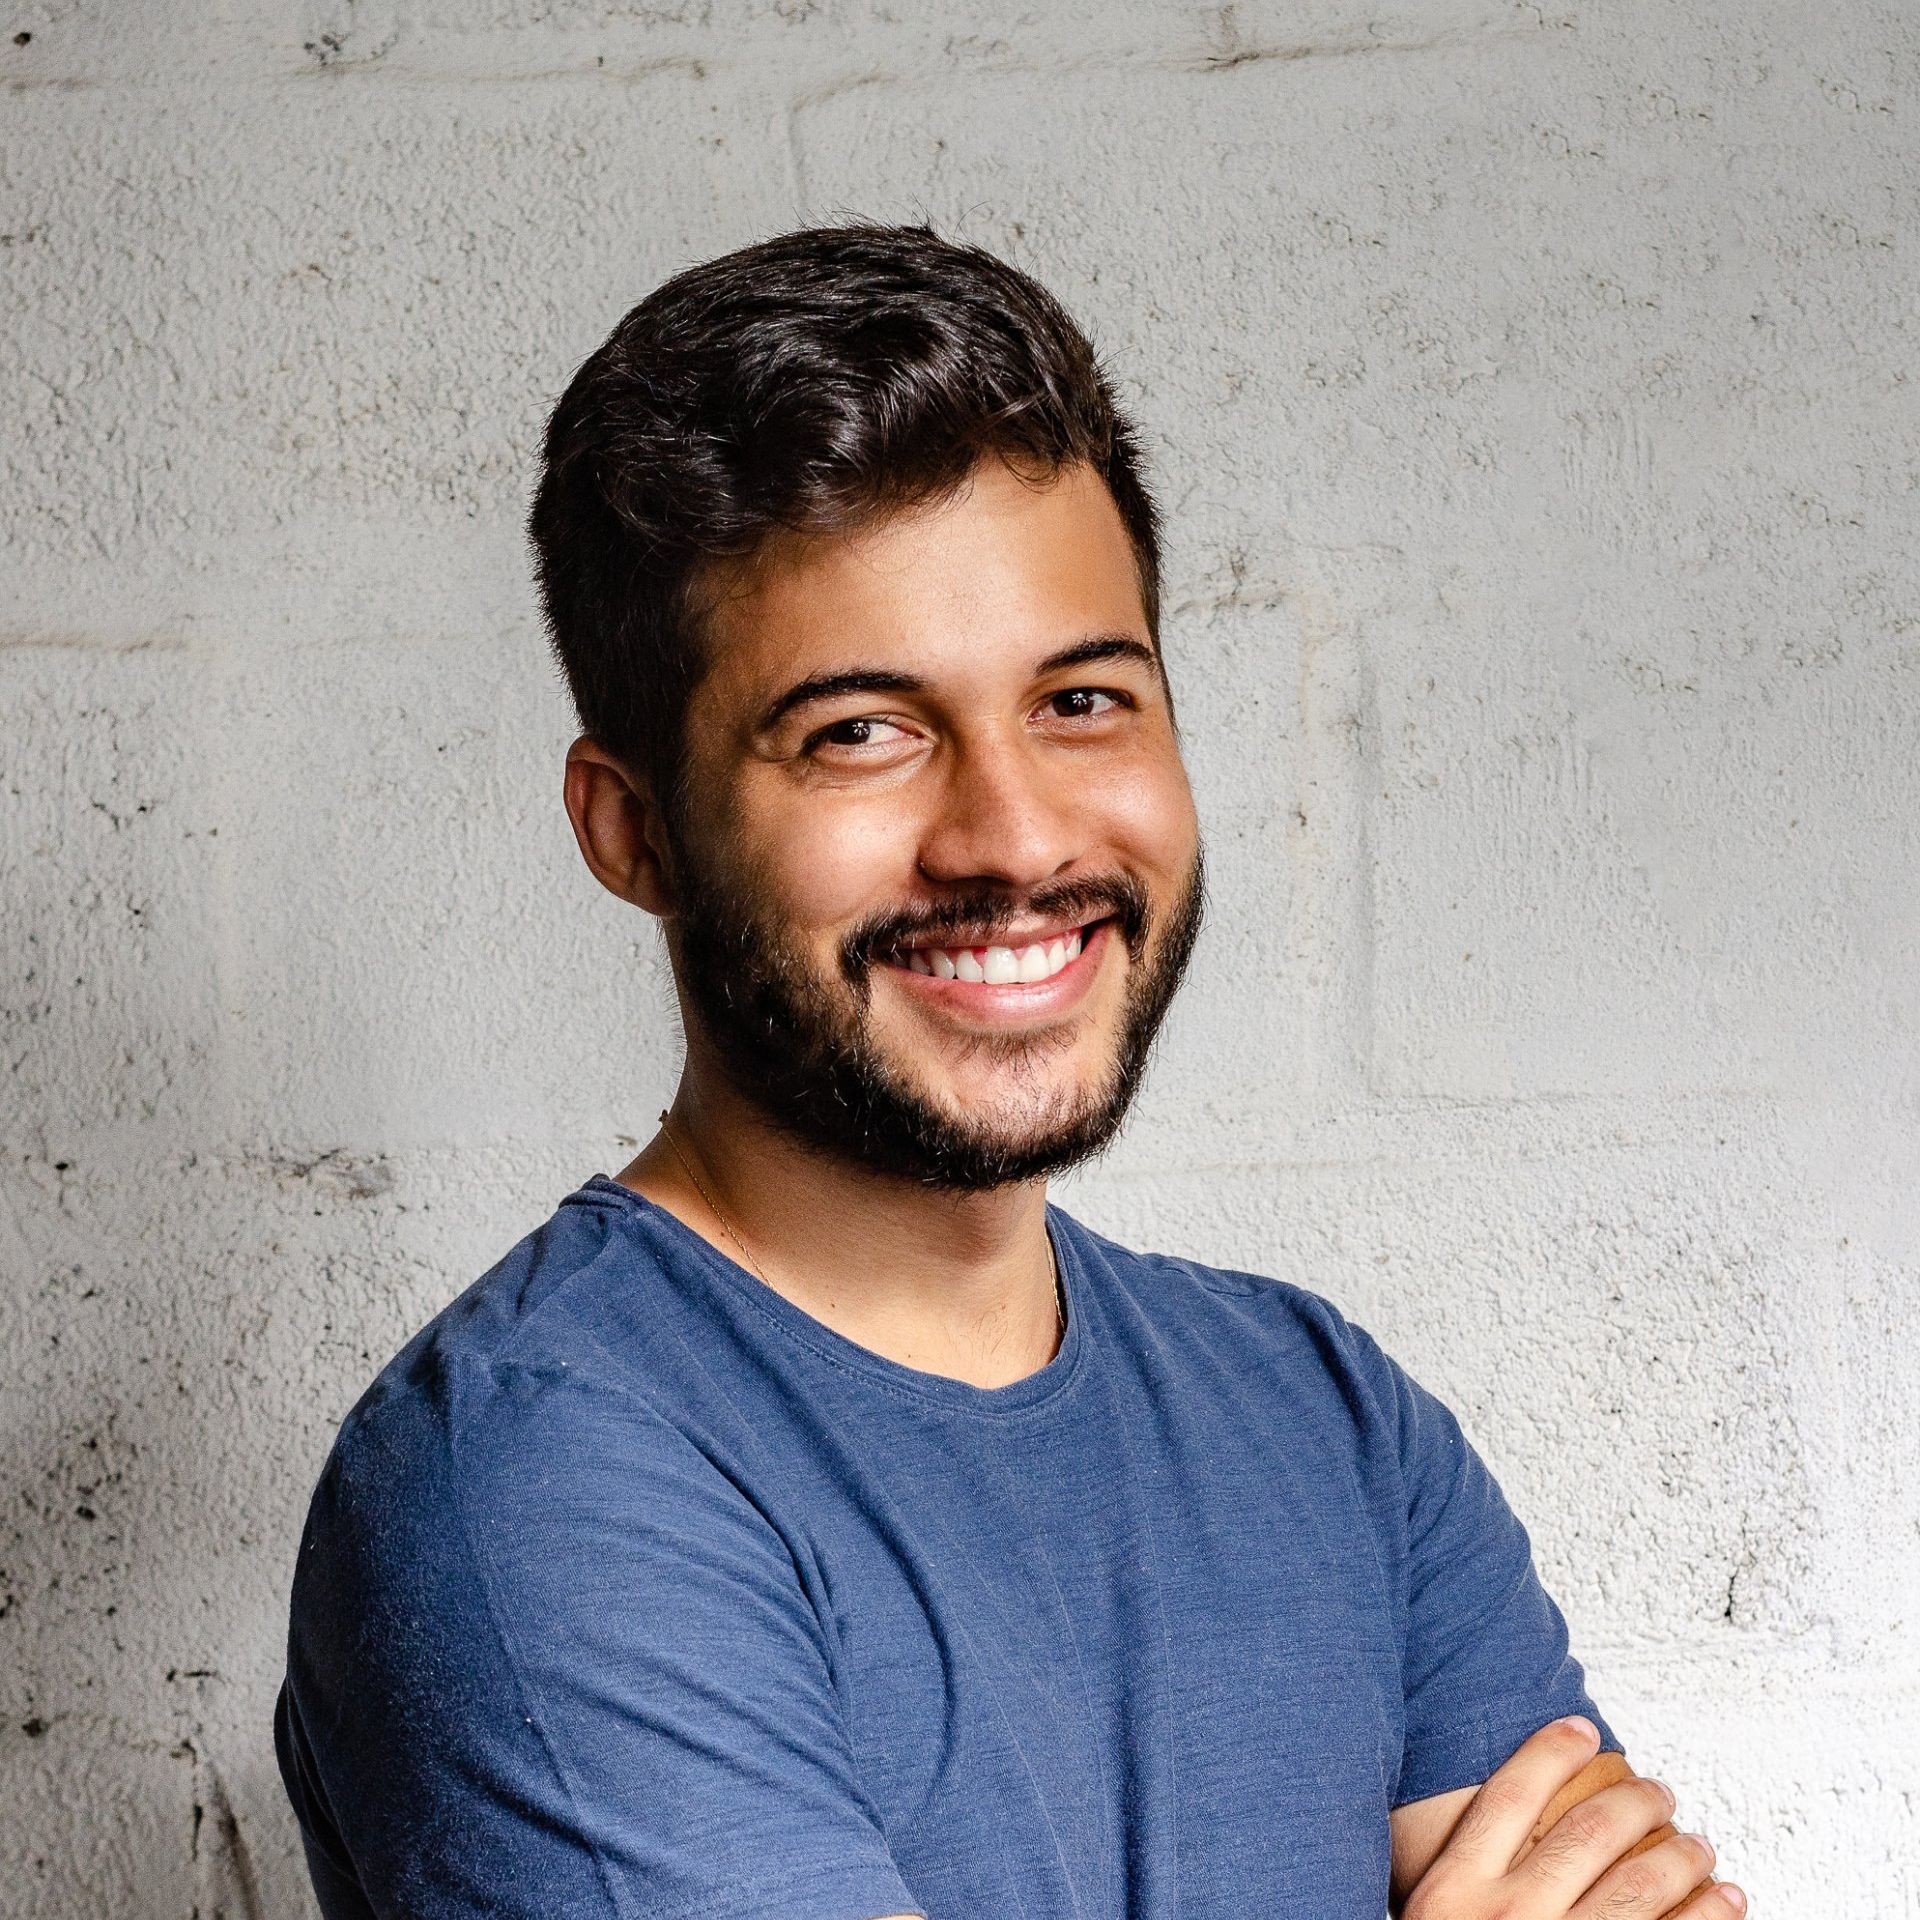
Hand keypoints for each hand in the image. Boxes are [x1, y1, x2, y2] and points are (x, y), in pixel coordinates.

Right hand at [1403, 1716, 1744, 1919]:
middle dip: (1634, 1801)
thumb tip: (1501, 1835)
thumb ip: (1461, 1886)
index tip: (1581, 1729)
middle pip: (1586, 1831)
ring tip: (1699, 1845)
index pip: (1510, 1794)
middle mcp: (1508, 1916)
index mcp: (1455, 1892)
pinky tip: (1725, 1903)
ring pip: (1639, 1884)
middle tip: (1659, 1792)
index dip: (1550, 1751)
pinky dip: (1708, 1916)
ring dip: (1682, 1854)